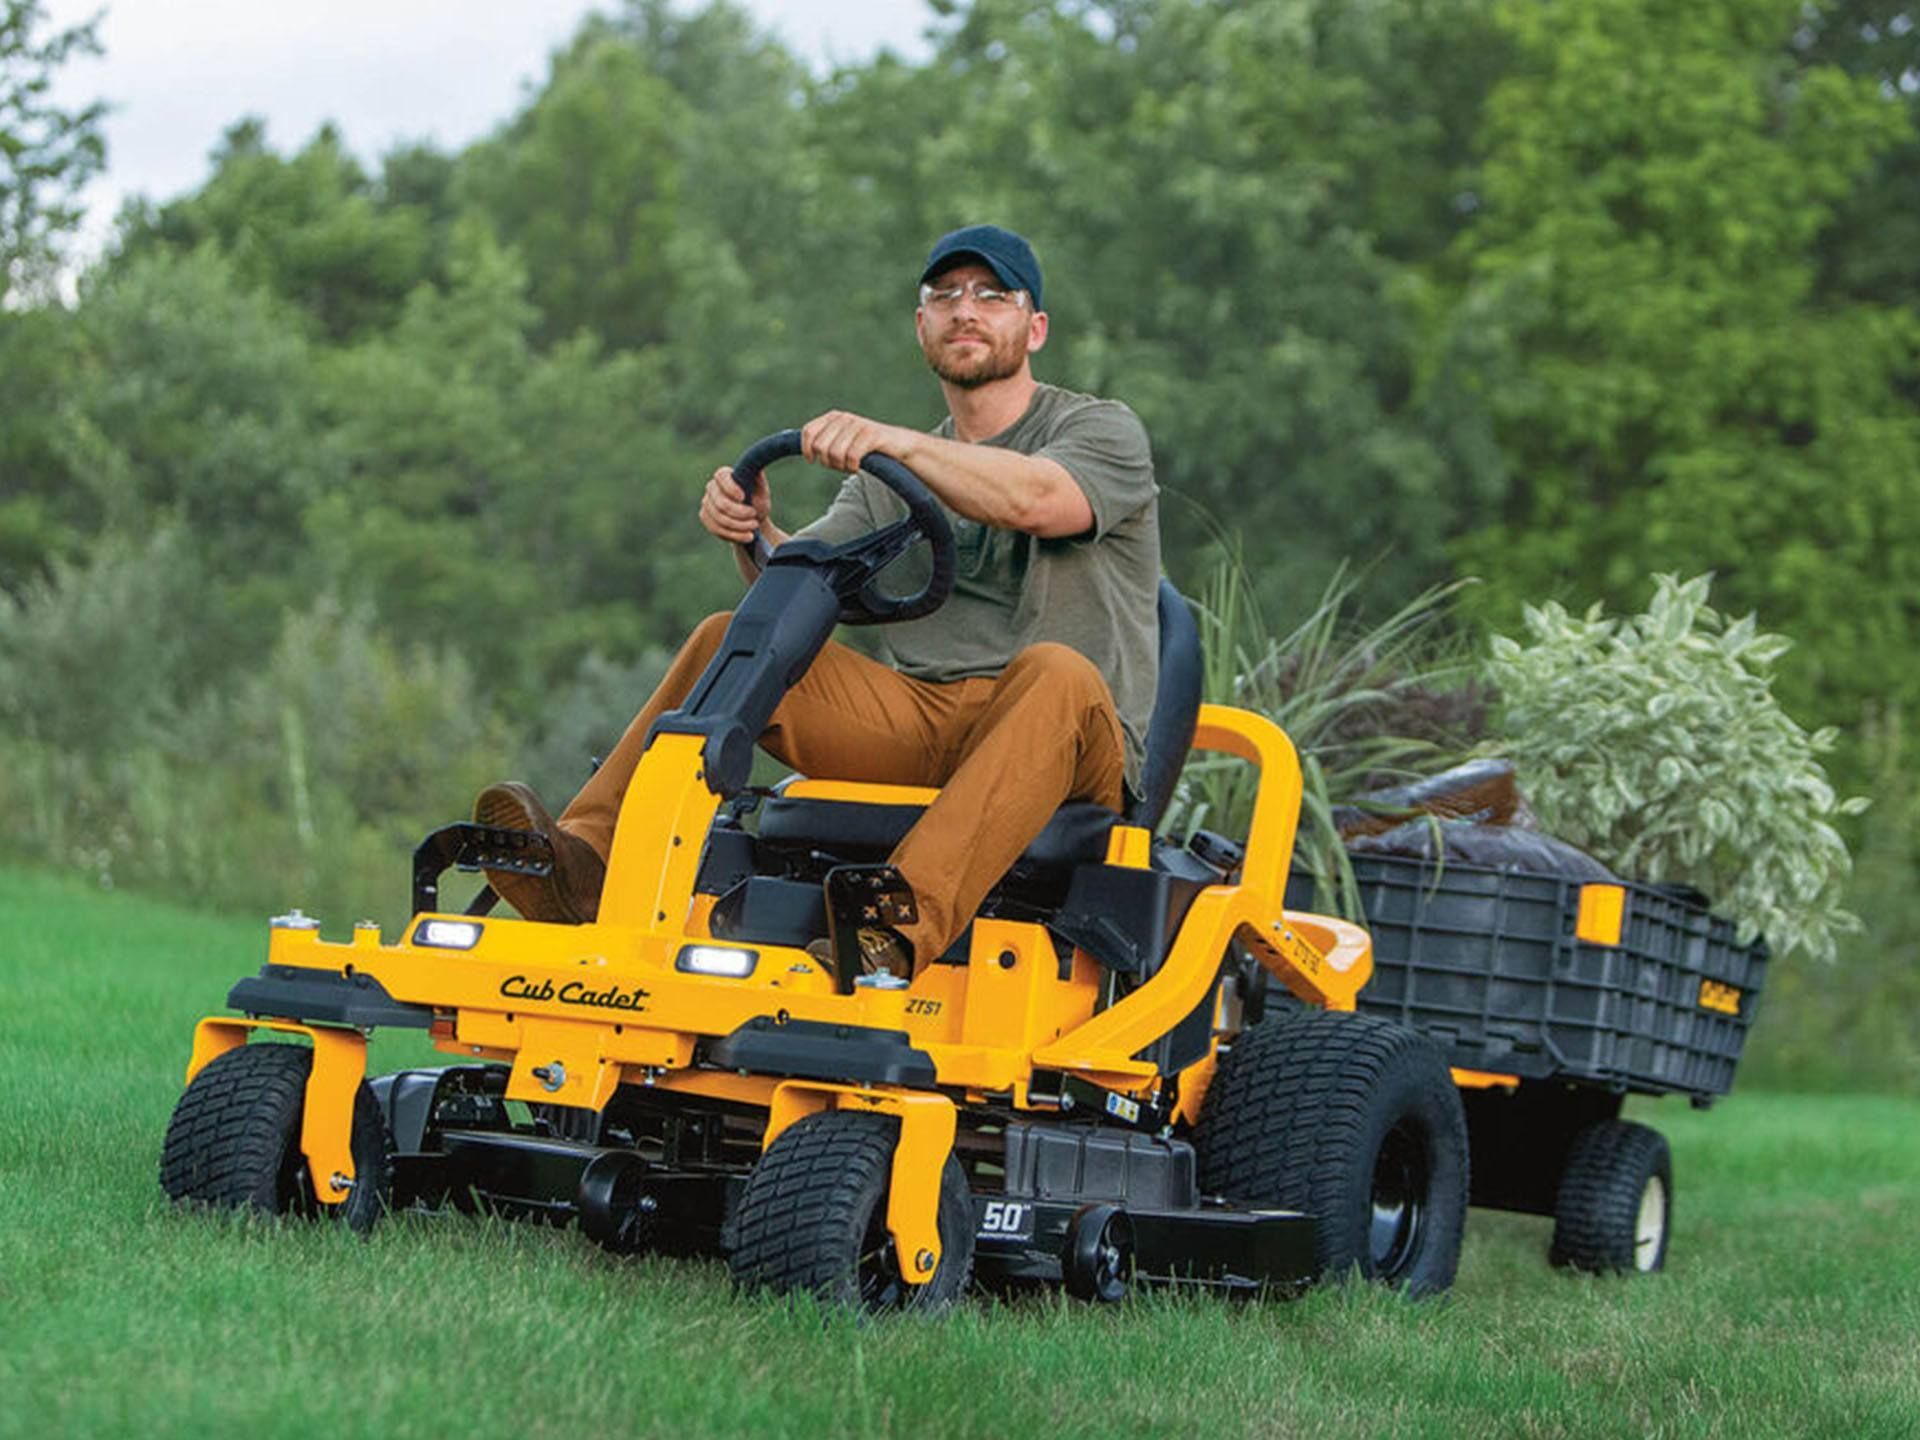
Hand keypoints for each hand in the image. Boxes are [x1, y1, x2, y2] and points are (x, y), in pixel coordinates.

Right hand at [699, 464, 769, 544]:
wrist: (752, 522)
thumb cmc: (758, 503)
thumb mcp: (762, 492)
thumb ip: (758, 481)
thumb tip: (755, 469)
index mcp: (725, 476)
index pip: (721, 476)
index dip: (730, 487)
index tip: (743, 497)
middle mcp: (712, 487)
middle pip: (720, 502)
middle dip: (739, 513)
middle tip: (754, 518)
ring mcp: (706, 502)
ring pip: (719, 518)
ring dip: (739, 526)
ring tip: (754, 528)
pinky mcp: (705, 517)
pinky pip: (716, 528)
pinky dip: (734, 534)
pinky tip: (747, 536)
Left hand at [800, 410, 915, 474]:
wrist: (899, 445)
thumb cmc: (866, 447)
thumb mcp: (842, 442)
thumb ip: (825, 442)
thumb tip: (806, 452)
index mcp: (834, 417)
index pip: (809, 431)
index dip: (806, 449)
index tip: (812, 460)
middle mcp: (844, 418)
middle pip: (821, 446)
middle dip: (828, 462)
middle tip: (840, 466)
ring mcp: (858, 425)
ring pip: (835, 454)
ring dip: (841, 467)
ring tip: (850, 467)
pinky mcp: (871, 435)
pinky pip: (852, 456)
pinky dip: (853, 467)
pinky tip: (858, 468)